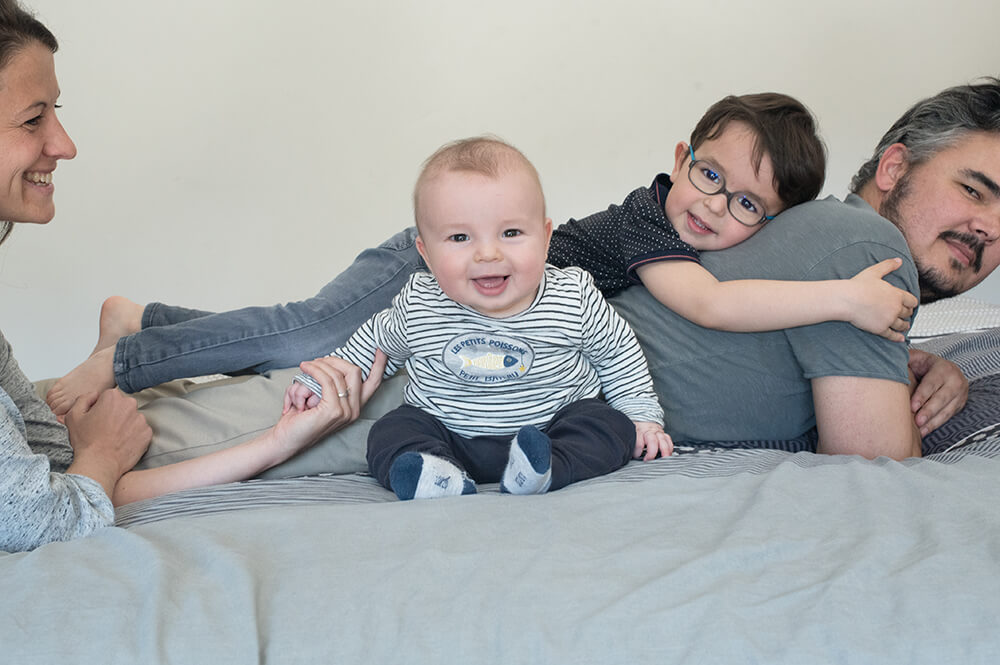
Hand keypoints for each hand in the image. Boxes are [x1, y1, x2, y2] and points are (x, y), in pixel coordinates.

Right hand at [64, 389, 151, 491]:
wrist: (99, 464)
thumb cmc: (85, 441)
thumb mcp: (74, 416)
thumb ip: (84, 398)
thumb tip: (95, 394)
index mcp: (112, 397)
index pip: (109, 397)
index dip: (101, 408)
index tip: (97, 419)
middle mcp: (130, 405)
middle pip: (123, 406)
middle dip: (115, 414)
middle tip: (105, 429)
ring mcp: (141, 419)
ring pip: (132, 418)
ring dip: (125, 425)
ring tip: (113, 438)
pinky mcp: (147, 433)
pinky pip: (140, 431)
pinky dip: (133, 436)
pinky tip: (122, 443)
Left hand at [273, 351, 388, 455]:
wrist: (286, 438)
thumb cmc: (299, 417)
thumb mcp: (320, 396)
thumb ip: (331, 383)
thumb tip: (331, 362)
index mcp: (355, 406)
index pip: (374, 382)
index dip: (380, 364)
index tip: (381, 348)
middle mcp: (354, 410)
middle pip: (355, 371)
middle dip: (335, 360)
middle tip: (317, 361)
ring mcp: (345, 411)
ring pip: (337, 374)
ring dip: (318, 366)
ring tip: (305, 367)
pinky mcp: (333, 411)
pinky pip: (326, 380)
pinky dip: (314, 371)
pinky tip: (305, 369)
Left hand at [633, 421, 672, 459]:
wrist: (642, 420)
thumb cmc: (635, 430)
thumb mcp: (630, 435)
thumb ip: (630, 444)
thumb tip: (628, 455)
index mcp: (638, 431)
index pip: (639, 442)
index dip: (637, 451)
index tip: (637, 456)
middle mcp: (648, 431)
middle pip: (652, 441)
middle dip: (652, 452)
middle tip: (648, 460)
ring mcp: (657, 432)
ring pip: (663, 440)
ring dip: (664, 451)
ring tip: (663, 459)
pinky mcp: (663, 434)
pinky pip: (669, 440)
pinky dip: (669, 448)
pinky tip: (668, 454)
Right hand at [847, 258, 917, 341]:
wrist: (847, 300)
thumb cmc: (858, 286)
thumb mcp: (874, 272)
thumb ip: (888, 265)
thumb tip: (898, 261)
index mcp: (896, 294)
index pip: (911, 301)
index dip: (911, 303)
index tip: (910, 304)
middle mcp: (895, 308)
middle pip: (907, 313)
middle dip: (907, 313)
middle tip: (906, 315)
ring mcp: (889, 320)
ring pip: (901, 324)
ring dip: (904, 325)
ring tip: (905, 326)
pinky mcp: (880, 329)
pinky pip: (892, 335)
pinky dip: (897, 338)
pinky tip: (900, 339)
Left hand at [908, 348, 968, 435]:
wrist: (944, 369)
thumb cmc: (924, 364)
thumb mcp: (916, 357)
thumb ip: (905, 358)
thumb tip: (888, 359)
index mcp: (943, 368)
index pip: (932, 383)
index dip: (922, 395)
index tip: (912, 406)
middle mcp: (955, 380)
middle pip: (941, 398)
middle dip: (929, 411)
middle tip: (917, 421)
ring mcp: (960, 393)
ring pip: (947, 409)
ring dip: (933, 421)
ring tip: (920, 429)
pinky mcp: (960, 404)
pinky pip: (948, 416)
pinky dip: (936, 424)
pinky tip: (925, 431)